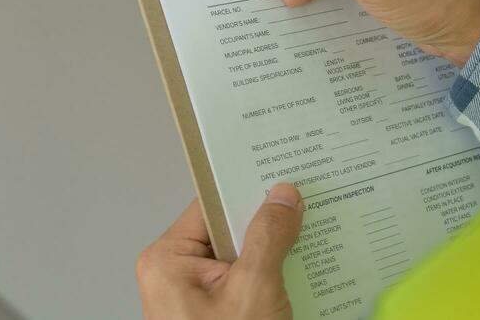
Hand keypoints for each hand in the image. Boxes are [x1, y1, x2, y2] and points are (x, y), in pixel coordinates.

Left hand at [138, 184, 303, 319]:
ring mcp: (195, 298)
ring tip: (311, 241)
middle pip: (229, 231)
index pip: (211, 205)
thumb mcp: (254, 291)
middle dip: (267, 224)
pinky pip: (246, 284)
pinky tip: (304, 275)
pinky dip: (274, 280)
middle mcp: (175, 274)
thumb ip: (269, 238)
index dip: (246, 189)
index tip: (280, 174)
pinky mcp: (216, 315)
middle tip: (306, 207)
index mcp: (167, 259)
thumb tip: (282, 197)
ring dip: (276, 254)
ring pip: (243, 258)